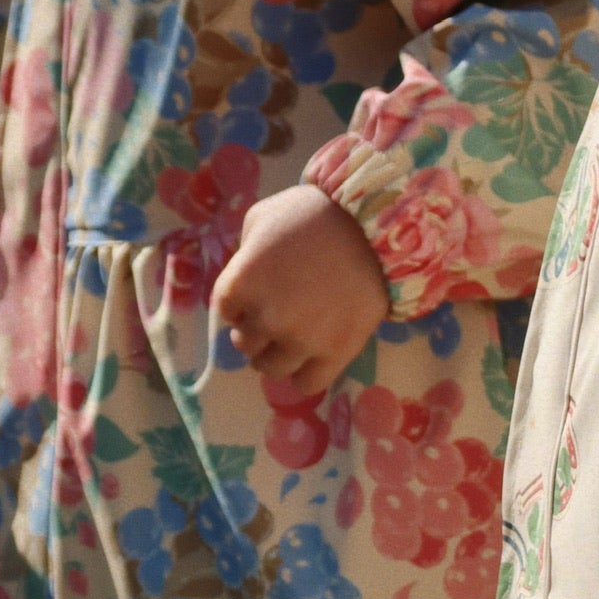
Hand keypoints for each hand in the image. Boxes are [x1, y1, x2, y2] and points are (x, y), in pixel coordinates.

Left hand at [212, 184, 388, 398]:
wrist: (373, 227)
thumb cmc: (314, 214)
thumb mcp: (262, 217)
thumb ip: (245, 252)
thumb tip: (246, 276)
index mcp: (243, 282)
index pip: (226, 311)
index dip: (239, 305)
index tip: (255, 299)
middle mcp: (267, 317)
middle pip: (246, 344)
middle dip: (256, 332)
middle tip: (274, 320)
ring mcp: (301, 340)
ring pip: (272, 369)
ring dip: (276, 357)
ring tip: (291, 342)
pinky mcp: (335, 353)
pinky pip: (307, 384)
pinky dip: (304, 376)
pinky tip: (312, 359)